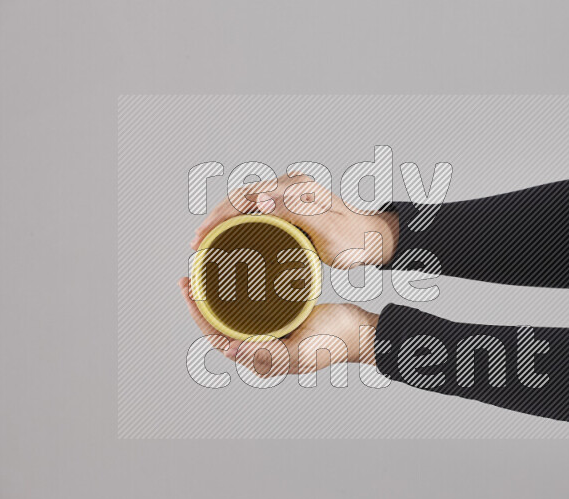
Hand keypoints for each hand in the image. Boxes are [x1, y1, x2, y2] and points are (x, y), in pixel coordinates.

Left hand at [179, 278, 378, 376]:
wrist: (360, 330)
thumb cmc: (335, 342)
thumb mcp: (303, 350)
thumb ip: (270, 354)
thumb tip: (232, 351)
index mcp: (262, 360)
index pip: (219, 339)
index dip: (199, 317)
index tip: (188, 292)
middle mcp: (262, 348)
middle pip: (221, 327)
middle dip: (200, 304)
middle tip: (188, 278)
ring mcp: (271, 333)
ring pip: (233, 316)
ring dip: (215, 298)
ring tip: (203, 276)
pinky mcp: (282, 318)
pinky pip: (252, 307)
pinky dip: (237, 292)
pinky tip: (233, 276)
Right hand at [190, 173, 399, 268]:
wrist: (371, 239)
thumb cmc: (352, 240)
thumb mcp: (326, 230)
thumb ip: (296, 212)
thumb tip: (261, 199)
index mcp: (296, 189)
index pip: (246, 198)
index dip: (220, 217)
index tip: (203, 236)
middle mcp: (291, 186)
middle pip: (241, 197)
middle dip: (214, 217)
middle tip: (197, 242)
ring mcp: (290, 193)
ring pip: (245, 201)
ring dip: (223, 218)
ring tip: (205, 239)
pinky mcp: (291, 203)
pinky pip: (256, 207)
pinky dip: (237, 219)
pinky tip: (228, 233)